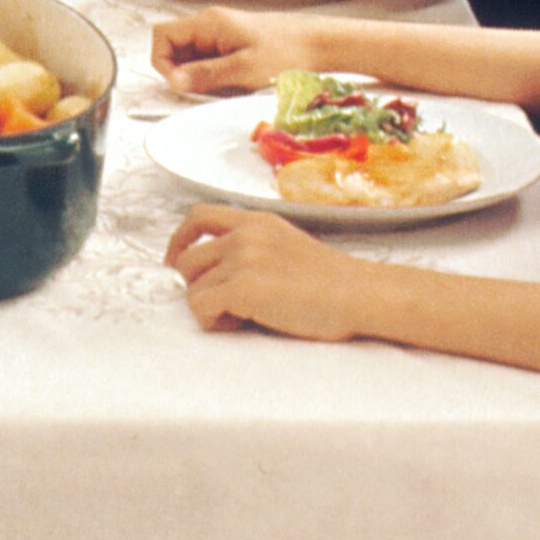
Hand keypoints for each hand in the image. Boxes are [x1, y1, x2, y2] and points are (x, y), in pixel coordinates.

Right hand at [150, 7, 312, 95]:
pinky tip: (232, 83)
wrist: (319, 45)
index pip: (163, 36)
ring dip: (198, 75)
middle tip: (204, 89)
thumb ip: (205, 74)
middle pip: (174, 47)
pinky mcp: (230, 44)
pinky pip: (208, 60)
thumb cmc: (287, 52)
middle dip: (182, 71)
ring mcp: (219, 34)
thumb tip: (173, 81)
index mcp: (208, 22)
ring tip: (223, 86)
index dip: (163, 61)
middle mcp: (209, 24)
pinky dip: (212, 75)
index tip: (180, 83)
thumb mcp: (243, 69)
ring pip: (190, 56)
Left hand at [166, 204, 365, 338]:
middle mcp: (245, 234)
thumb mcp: (289, 246)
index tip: (175, 263)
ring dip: (210, 307)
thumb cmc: (333, 283)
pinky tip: (243, 324)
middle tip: (226, 307)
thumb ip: (254, 248)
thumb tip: (217, 272)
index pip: (198, 216)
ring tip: (244, 317)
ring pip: (192, 287)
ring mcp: (243, 258)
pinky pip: (200, 308)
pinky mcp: (243, 287)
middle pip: (187, 259)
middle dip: (196, 286)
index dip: (179, 240)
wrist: (363, 295)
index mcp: (256, 221)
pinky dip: (213, 322)